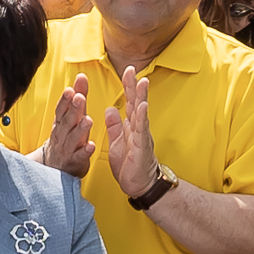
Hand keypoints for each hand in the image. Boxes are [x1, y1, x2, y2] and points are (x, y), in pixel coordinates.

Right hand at [34, 78, 92, 177]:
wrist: (55, 166)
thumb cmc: (66, 137)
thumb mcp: (70, 116)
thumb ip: (78, 96)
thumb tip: (81, 75)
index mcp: (61, 122)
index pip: (61, 109)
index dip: (65, 100)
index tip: (70, 90)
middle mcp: (62, 134)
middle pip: (67, 121)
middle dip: (73, 109)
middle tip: (80, 98)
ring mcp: (67, 148)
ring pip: (73, 138)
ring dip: (80, 129)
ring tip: (88, 120)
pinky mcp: (74, 162)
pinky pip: (79, 157)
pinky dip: (85, 151)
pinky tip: (91, 146)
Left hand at [101, 67, 157, 200]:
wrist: (138, 185)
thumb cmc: (129, 164)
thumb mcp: (116, 142)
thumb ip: (114, 125)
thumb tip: (110, 109)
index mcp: (131, 126)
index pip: (130, 102)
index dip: (128, 87)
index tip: (127, 71)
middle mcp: (138, 128)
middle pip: (137, 103)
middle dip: (134, 86)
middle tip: (132, 69)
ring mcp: (142, 137)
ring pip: (141, 113)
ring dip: (141, 97)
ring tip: (142, 82)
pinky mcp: (142, 147)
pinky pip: (142, 131)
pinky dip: (142, 118)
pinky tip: (142, 107)